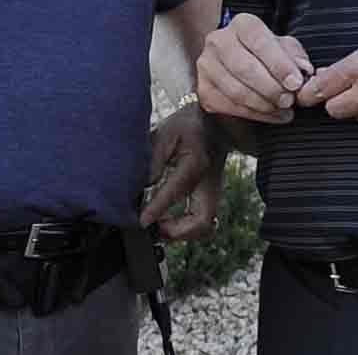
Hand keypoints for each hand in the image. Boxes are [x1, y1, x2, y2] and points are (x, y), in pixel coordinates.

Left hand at [139, 105, 225, 240]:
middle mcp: (209, 183)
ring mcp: (212, 193)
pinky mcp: (210, 199)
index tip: (142, 221)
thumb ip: (154, 159)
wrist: (214, 125)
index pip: (177, 191)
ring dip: (180, 233)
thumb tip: (143, 186)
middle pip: (201, 221)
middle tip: (153, 227)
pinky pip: (200, 222)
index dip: (158, 209)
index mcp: (196, 163)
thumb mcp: (166, 133)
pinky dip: (184, 228)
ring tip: (157, 225)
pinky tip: (166, 220)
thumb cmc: (188, 127)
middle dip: (176, 232)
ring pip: (203, 227)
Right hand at [197, 13, 312, 124]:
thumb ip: (295, 56)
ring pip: (235, 90)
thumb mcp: (283, 46)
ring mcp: (207, 66)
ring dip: (263, 104)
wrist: (237, 61)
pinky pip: (228, 106)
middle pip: (244, 68)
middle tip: (289, 100)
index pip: (259, 41)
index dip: (279, 64)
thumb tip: (303, 70)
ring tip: (283, 109)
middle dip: (271, 88)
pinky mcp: (203, 89)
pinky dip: (254, 115)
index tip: (296, 83)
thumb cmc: (265, 53)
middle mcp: (218, 41)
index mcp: (241, 24)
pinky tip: (271, 115)